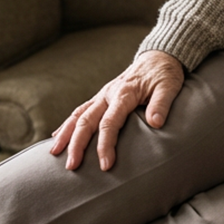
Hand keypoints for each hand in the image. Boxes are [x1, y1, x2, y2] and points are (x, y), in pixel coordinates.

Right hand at [48, 51, 184, 171]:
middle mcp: (108, 94)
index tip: (105, 165)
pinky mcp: (101, 97)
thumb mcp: (169, 86)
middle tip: (71, 167)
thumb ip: (161, 104)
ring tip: (54, 153)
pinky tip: (57, 136)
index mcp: (124, 93)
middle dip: (77, 145)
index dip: (106, 145)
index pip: (110, 123)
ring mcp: (102, 95)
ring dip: (65, 134)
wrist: (159, 56)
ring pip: (78, 115)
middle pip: (86, 120)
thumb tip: (156, 123)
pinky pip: (80, 111)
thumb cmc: (165, 74)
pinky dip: (68, 124)